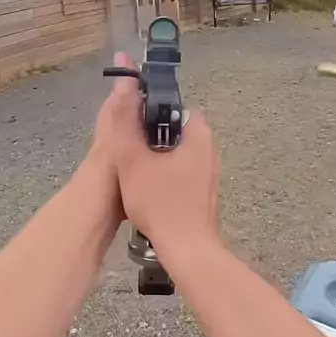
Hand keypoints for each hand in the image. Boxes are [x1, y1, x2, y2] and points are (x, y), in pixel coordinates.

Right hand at [104, 53, 218, 252]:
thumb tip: (125, 86)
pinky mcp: (203, 196)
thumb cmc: (160, 202)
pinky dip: (164, 177)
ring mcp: (209, 176)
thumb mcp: (133, 160)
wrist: (187, 250)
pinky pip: (181, 175)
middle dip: (151, 137)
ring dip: (155, 159)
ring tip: (133, 170)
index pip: (177, 107)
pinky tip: (147, 191)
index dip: (152, 110)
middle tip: (128, 148)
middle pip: (176, 132)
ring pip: (177, 156)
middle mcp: (210, 152)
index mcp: (199, 136)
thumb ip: (126, 123)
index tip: (131, 123)